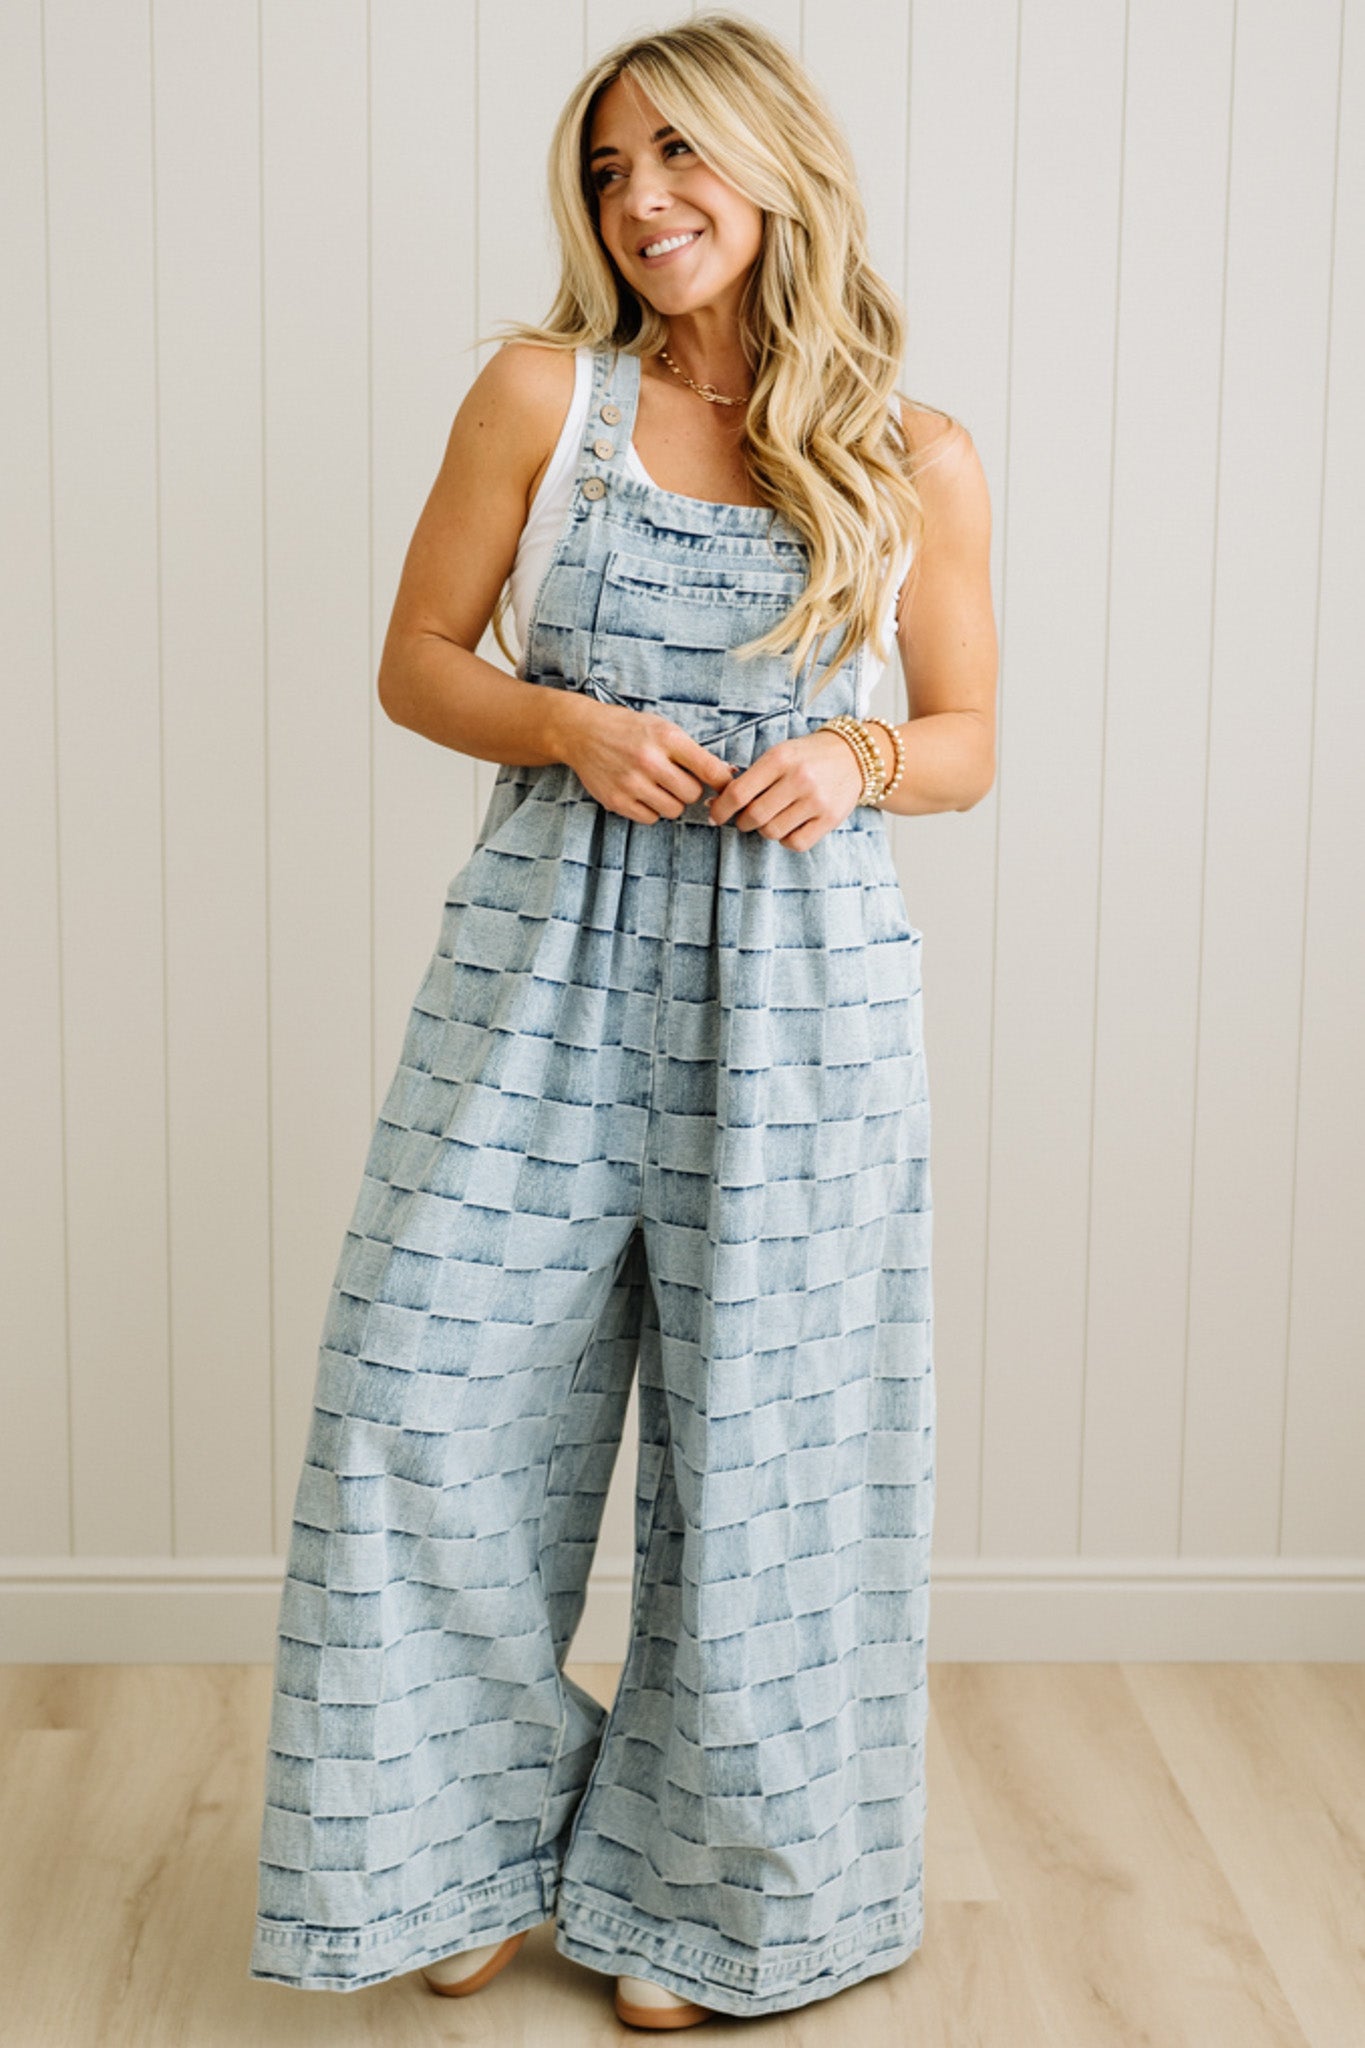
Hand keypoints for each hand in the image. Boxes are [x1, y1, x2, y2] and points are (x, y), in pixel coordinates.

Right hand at [561, 697, 737, 822]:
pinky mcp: (616, 800)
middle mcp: (649, 760)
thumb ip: (691, 751)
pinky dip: (652, 810)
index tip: (725, 786)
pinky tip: (643, 793)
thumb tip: (726, 775)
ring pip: (673, 810)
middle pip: (692, 794)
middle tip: (679, 780)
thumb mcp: (662, 728)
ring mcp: (631, 783)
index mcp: (666, 738)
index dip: (723, 782)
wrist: (582, 732)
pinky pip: (650, 818)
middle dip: (690, 790)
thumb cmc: (629, 730)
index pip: (708, 769)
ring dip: (672, 802)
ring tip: (660, 787)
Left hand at [705, 727, 869, 848]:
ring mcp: (817, 800)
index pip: (739, 793)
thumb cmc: (806, 757)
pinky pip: (795, 843)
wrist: (852, 756)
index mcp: (780, 758)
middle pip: (754, 816)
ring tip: (771, 818)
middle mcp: (799, 779)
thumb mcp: (779, 754)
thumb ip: (751, 777)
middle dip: (743, 822)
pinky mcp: (830, 818)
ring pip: (773, 832)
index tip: (715, 815)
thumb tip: (717, 804)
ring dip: (765, 830)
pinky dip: (786, 839)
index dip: (721, 809)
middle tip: (745, 818)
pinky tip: (789, 826)